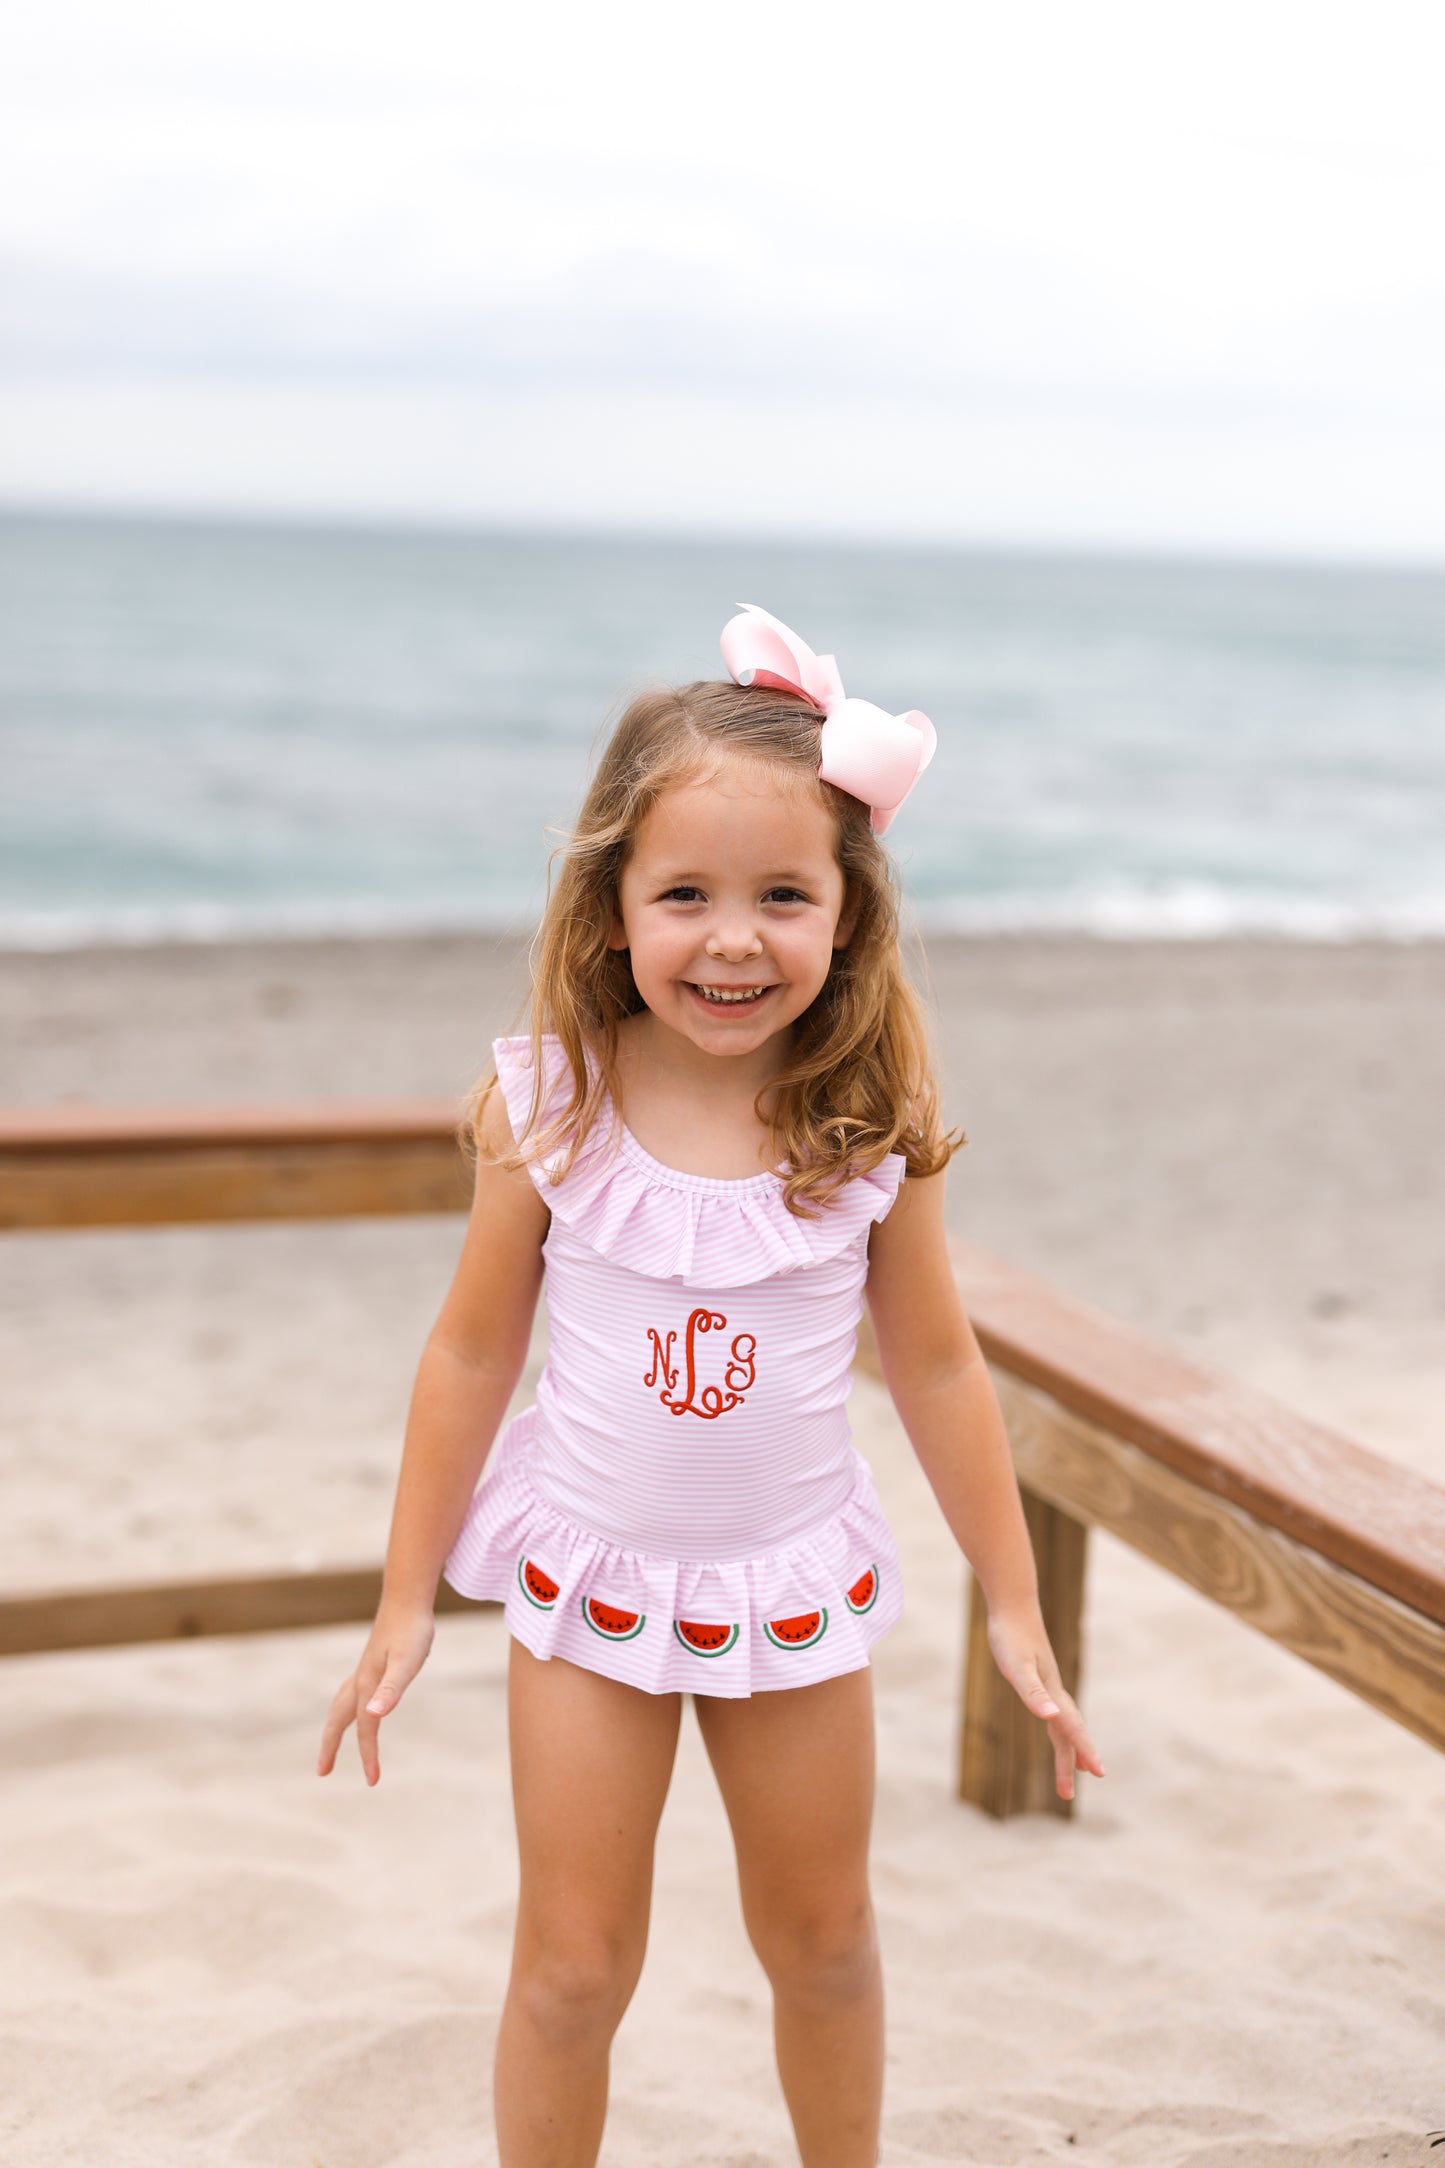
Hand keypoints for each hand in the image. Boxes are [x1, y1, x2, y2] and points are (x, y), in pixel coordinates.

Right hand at [316, 1601, 435, 1786]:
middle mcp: (361, 1680)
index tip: (372, 1781)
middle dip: (329, 1746)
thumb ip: (391, 1689)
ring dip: (334, 1727)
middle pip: (338, 1719)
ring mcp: (364, 1670)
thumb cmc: (412, 1631)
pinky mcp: (372, 1663)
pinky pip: (353, 1694)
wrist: (408, 1599)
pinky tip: (361, 1707)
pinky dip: (348, 1708)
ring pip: (341, 1705)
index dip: (368, 1756)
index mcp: (367, 1686)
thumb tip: (372, 1716)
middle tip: (321, 1772)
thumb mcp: (407, 1663)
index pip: (365, 1729)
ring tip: (332, 1743)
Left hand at [985, 1603, 1104, 1801]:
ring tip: (1079, 1770)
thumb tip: (1049, 1718)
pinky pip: (1052, 1711)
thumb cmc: (1010, 1636)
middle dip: (1071, 1762)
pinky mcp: (1037, 1678)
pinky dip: (1058, 1727)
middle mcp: (1053, 1692)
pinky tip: (1055, 1726)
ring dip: (1068, 1748)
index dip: (1084, 1752)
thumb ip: (1032, 1693)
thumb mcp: (1016, 1667)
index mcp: (1052, 1694)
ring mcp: (1046, 1685)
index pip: (1072, 1730)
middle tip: (1068, 1794)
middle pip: (1068, 1734)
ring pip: (1062, 1724)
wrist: (1012, 1606)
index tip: (1100, 1774)